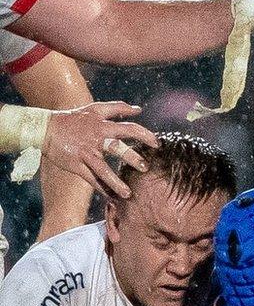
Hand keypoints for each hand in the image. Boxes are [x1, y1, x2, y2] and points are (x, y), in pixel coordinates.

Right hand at [43, 102, 157, 198]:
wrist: (45, 129)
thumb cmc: (74, 118)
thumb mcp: (95, 109)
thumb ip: (118, 108)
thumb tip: (139, 110)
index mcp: (103, 126)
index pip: (129, 129)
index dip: (144, 135)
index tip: (156, 144)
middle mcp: (96, 140)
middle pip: (117, 149)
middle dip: (133, 158)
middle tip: (145, 168)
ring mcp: (85, 154)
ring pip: (103, 170)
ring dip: (116, 183)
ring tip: (128, 194)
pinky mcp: (75, 165)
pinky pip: (90, 179)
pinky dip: (101, 188)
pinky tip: (111, 197)